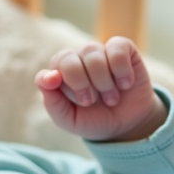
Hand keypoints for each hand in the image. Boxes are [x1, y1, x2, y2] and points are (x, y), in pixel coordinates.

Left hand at [35, 37, 166, 141]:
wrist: (126, 125)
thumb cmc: (94, 120)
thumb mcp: (69, 120)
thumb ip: (53, 102)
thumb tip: (47, 77)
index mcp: (61, 71)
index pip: (55, 64)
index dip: (65, 80)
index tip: (78, 99)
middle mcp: (78, 57)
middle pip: (71, 59)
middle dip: (82, 84)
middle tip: (92, 102)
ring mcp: (100, 51)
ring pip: (94, 54)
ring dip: (104, 83)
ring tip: (111, 99)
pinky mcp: (122, 48)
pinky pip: (118, 49)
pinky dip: (122, 70)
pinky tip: (125, 84)